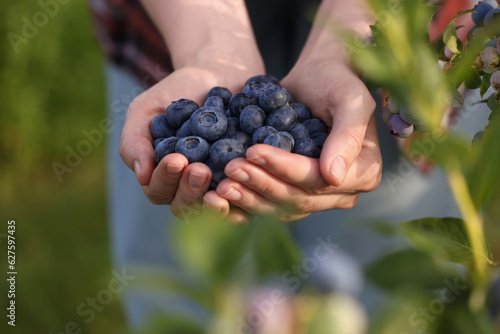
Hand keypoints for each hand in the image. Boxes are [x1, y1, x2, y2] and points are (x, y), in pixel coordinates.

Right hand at [119, 65, 260, 219]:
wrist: (222, 73)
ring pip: (215, 210)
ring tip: (225, 181)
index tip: (177, 159)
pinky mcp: (247, 181)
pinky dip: (248, 197)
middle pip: (186, 207)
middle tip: (200, 169)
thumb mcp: (147, 108)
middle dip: (191, 191)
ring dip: (218, 203)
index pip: (159, 191)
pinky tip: (252, 186)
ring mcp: (219, 187)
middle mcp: (190, 188)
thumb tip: (141, 175)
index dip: (166, 179)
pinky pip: (247, 199)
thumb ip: (135, 140)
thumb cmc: (179, 91)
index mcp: (164, 176)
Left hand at [204, 60, 381, 222]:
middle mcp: (342, 191)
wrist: (318, 76)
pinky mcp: (294, 192)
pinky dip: (247, 202)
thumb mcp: (350, 99)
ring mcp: (317, 196)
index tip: (254, 151)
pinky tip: (223, 196)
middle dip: (262, 184)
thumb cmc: (337, 81)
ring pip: (282, 207)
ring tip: (222, 185)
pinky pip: (270, 205)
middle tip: (231, 168)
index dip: (285, 169)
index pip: (318, 181)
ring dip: (250, 197)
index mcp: (363, 172)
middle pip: (298, 199)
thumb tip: (334, 177)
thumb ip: (348, 135)